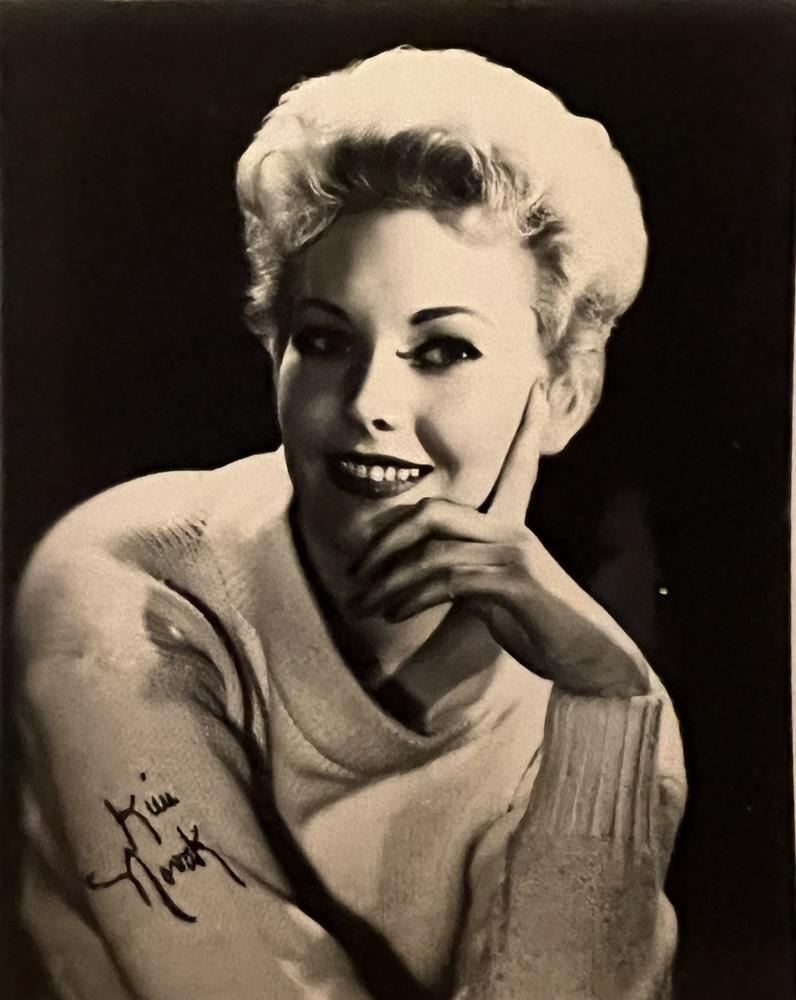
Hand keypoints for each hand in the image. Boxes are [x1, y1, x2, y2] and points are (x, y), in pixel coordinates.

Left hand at [350, 380, 649, 697]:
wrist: (597, 663)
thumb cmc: (545, 630)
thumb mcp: (499, 595)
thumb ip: (467, 574)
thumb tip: (422, 578)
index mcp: (514, 528)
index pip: (520, 468)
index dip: (528, 430)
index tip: (537, 392)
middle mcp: (515, 532)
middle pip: (435, 511)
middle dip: (386, 539)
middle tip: (356, 570)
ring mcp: (516, 555)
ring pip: (432, 553)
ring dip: (387, 581)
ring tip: (363, 604)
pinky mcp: (517, 584)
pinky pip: (449, 582)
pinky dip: (412, 598)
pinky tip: (394, 614)